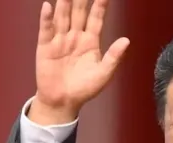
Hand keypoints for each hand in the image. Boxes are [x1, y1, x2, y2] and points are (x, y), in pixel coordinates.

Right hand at [29, 0, 129, 124]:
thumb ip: (114, 57)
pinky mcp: (46, 47)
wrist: (63, 101)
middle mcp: (75, 36)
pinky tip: (48, 6)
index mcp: (90, 41)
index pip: (96, 18)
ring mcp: (60, 40)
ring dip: (64, 3)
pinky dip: (47, 18)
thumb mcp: (103, 74)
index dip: (100, 4)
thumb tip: (126, 40)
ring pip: (63, 17)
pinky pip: (46, 30)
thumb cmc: (84, 89)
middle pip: (79, 12)